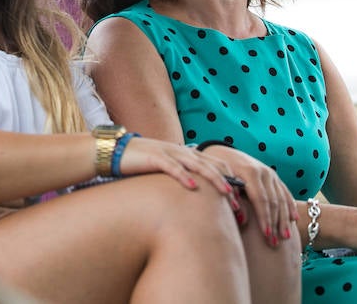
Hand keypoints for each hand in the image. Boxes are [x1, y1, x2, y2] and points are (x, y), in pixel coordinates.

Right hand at [118, 137, 238, 198]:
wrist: (116, 151)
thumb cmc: (142, 163)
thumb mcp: (167, 169)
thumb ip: (183, 177)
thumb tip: (199, 195)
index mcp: (187, 154)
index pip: (215, 164)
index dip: (230, 181)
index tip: (239, 201)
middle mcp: (182, 151)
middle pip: (212, 165)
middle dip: (228, 184)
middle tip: (238, 205)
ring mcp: (170, 153)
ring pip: (198, 165)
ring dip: (214, 179)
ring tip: (226, 193)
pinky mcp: (155, 157)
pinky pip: (173, 167)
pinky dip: (184, 176)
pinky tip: (193, 187)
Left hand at [200, 145, 296, 246]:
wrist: (224, 153)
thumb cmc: (219, 172)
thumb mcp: (221, 181)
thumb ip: (231, 198)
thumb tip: (243, 219)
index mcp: (249, 172)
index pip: (260, 199)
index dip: (264, 218)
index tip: (266, 235)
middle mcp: (264, 172)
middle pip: (273, 202)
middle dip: (275, 223)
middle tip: (275, 243)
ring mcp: (271, 174)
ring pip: (282, 199)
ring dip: (284, 219)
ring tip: (285, 237)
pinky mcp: (274, 177)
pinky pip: (285, 193)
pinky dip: (290, 206)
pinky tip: (294, 220)